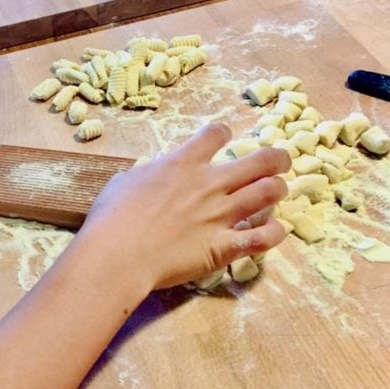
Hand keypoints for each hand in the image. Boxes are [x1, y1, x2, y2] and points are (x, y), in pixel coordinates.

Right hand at [81, 123, 289, 290]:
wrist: (117, 254)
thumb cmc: (111, 217)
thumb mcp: (123, 182)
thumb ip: (146, 175)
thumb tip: (149, 175)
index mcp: (182, 164)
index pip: (216, 134)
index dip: (224, 134)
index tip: (223, 140)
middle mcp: (209, 184)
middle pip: (261, 159)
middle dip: (276, 158)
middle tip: (278, 162)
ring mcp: (221, 215)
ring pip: (270, 192)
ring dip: (278, 189)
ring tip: (276, 192)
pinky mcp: (224, 246)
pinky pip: (264, 238)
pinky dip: (274, 233)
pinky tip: (273, 231)